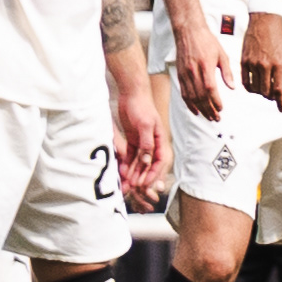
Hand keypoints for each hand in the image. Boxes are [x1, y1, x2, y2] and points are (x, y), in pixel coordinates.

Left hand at [113, 82, 162, 197]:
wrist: (132, 93)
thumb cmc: (142, 106)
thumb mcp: (146, 125)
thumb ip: (147, 143)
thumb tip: (147, 160)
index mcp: (160, 141)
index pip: (160, 163)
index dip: (153, 175)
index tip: (144, 184)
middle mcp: (153, 145)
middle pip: (149, 166)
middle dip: (142, 178)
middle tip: (133, 188)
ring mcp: (142, 144)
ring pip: (139, 163)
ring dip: (133, 174)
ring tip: (126, 184)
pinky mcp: (133, 141)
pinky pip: (130, 157)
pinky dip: (126, 165)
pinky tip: (121, 172)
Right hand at [174, 16, 234, 121]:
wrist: (188, 31)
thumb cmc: (207, 41)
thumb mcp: (222, 54)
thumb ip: (227, 72)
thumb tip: (232, 88)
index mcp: (205, 66)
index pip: (210, 89)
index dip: (215, 101)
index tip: (221, 109)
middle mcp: (193, 71)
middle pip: (200, 96)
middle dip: (209, 110)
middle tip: (216, 118)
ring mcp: (185, 74)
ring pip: (191, 97)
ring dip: (200, 109)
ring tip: (208, 117)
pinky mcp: (180, 74)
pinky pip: (183, 93)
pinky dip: (189, 104)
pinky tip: (195, 111)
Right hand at [239, 10, 281, 105]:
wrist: (264, 22)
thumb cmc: (279, 38)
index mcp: (278, 64)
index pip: (279, 89)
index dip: (280, 102)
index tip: (281, 108)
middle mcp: (265, 65)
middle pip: (266, 91)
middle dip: (270, 97)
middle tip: (273, 96)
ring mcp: (253, 63)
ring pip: (255, 88)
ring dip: (260, 93)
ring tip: (264, 90)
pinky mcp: (244, 61)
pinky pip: (245, 81)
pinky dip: (250, 87)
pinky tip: (254, 86)